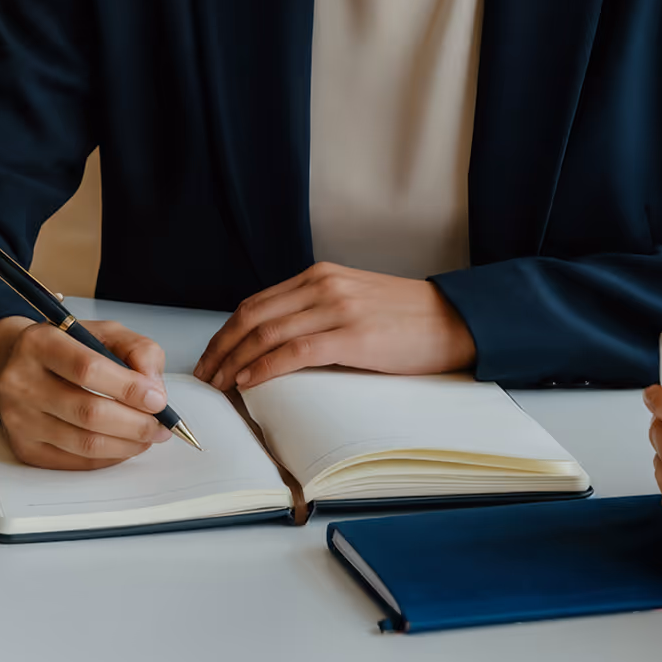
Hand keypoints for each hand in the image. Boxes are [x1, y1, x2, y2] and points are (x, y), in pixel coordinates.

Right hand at [0, 316, 170, 469]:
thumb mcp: (107, 333)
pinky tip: (124, 445)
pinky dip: (108, 457)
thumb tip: (154, 388)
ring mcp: (19, 418)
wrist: (19, 365)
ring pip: (83, 442)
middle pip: (88, 412)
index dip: (129, 388)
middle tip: (162, 426)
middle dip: (135, 423)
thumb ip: (139, 351)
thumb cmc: (70, 347)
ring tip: (149, 436)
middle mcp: (21, 381)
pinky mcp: (24, 446)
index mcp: (41, 343)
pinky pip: (74, 461)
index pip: (88, 370)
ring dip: (127, 444)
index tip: (158, 400)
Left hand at [194, 262, 476, 390]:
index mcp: (323, 276)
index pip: (257, 303)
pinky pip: (296, 351)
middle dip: (220, 349)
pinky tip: (249, 381)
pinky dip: (265, 366)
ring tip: (219, 386)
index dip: (226, 333)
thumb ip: (320, 310)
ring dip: (235, 362)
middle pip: (253, 317)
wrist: (456, 320)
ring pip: (268, 334)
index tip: (212, 357)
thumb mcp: (358, 300)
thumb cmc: (410, 318)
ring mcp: (339, 308)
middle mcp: (325, 286)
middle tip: (205, 377)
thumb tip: (280, 344)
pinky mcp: (354, 336)